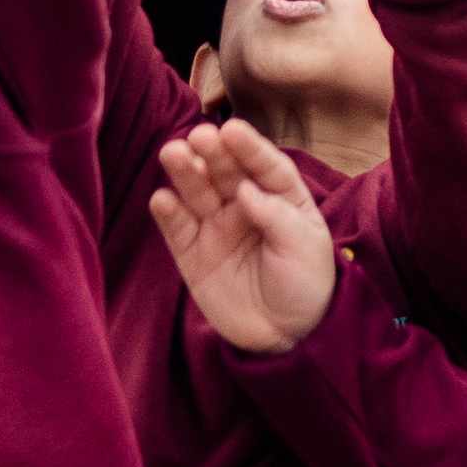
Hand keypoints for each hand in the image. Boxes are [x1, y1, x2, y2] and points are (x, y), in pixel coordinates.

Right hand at [145, 120, 343, 355]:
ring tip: (172, 153)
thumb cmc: (305, 286)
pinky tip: (161, 198)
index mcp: (281, 198)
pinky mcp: (192, 253)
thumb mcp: (305, 249)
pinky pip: (177, 229)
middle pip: (227, 172)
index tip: (233, 129)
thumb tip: (246, 190)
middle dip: (213, 153)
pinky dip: (167, 213)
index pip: (265, 166)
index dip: (250, 147)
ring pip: (197, 192)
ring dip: (184, 172)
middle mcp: (245, 205)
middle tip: (199, 137)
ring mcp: (216, 227)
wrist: (286, 337)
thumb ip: (277, 217)